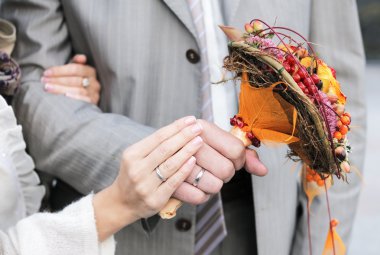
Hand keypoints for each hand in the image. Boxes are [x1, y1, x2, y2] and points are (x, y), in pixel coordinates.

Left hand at [41, 54, 100, 103]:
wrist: (83, 100)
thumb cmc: (75, 83)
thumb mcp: (74, 72)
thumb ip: (76, 64)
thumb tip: (81, 57)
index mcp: (90, 71)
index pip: (76, 69)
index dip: (60, 70)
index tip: (46, 73)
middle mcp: (94, 82)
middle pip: (76, 80)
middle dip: (58, 80)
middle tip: (44, 81)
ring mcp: (94, 93)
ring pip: (78, 90)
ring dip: (61, 89)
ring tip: (47, 88)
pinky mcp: (93, 103)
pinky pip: (84, 100)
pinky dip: (74, 98)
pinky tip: (64, 96)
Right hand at [92, 116, 203, 240]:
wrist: (122, 203)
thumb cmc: (135, 175)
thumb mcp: (137, 157)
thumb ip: (154, 146)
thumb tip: (180, 128)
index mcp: (132, 154)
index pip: (158, 136)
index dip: (176, 127)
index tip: (191, 120)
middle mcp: (137, 169)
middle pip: (165, 148)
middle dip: (184, 136)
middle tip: (198, 127)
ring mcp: (145, 185)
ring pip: (170, 164)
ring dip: (187, 150)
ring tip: (199, 141)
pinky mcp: (155, 199)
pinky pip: (173, 182)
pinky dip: (184, 170)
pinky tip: (194, 160)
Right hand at [172, 119, 267, 203]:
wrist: (159, 153)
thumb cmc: (194, 146)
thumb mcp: (217, 141)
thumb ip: (244, 154)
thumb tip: (262, 170)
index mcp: (203, 127)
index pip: (236, 150)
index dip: (238, 160)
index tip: (231, 159)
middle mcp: (190, 143)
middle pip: (226, 170)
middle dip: (225, 174)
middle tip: (216, 168)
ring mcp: (178, 163)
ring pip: (214, 186)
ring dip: (213, 185)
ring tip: (205, 176)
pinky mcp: (171, 182)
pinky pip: (199, 198)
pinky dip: (201, 195)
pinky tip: (197, 185)